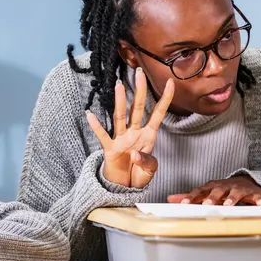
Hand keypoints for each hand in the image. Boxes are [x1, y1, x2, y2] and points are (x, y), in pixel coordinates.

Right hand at [86, 68, 174, 188]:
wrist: (124, 187)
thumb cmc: (138, 175)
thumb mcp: (149, 171)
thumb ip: (146, 162)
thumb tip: (134, 154)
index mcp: (148, 136)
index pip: (158, 113)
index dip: (165, 99)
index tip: (170, 82)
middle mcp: (134, 133)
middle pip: (137, 108)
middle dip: (139, 91)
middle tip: (139, 73)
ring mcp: (121, 139)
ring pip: (120, 117)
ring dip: (119, 102)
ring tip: (119, 86)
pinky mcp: (110, 149)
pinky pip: (103, 136)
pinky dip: (96, 127)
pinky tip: (90, 115)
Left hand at [168, 176, 260, 205]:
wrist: (247, 182)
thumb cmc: (224, 189)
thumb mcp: (206, 192)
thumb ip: (190, 196)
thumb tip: (171, 198)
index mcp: (212, 187)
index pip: (200, 191)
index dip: (192, 197)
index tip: (184, 204)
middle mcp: (225, 186)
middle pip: (217, 190)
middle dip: (212, 197)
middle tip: (207, 205)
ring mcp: (239, 188)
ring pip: (235, 192)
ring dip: (232, 198)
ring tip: (228, 205)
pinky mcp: (253, 193)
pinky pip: (256, 196)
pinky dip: (258, 200)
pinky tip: (260, 205)